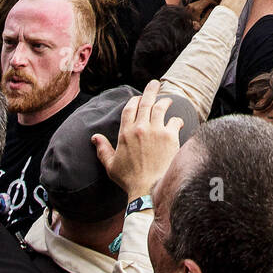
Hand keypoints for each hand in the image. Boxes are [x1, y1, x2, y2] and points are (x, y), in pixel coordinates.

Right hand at [92, 80, 184, 198]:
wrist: (148, 189)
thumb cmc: (129, 179)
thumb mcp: (111, 165)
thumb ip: (102, 149)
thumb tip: (94, 137)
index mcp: (125, 132)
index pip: (129, 108)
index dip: (134, 100)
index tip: (138, 98)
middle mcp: (140, 128)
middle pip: (146, 102)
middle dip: (150, 90)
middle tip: (155, 83)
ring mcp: (156, 131)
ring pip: (161, 107)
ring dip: (165, 101)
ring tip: (168, 100)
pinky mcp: (170, 137)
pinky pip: (175, 121)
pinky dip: (177, 120)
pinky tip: (178, 122)